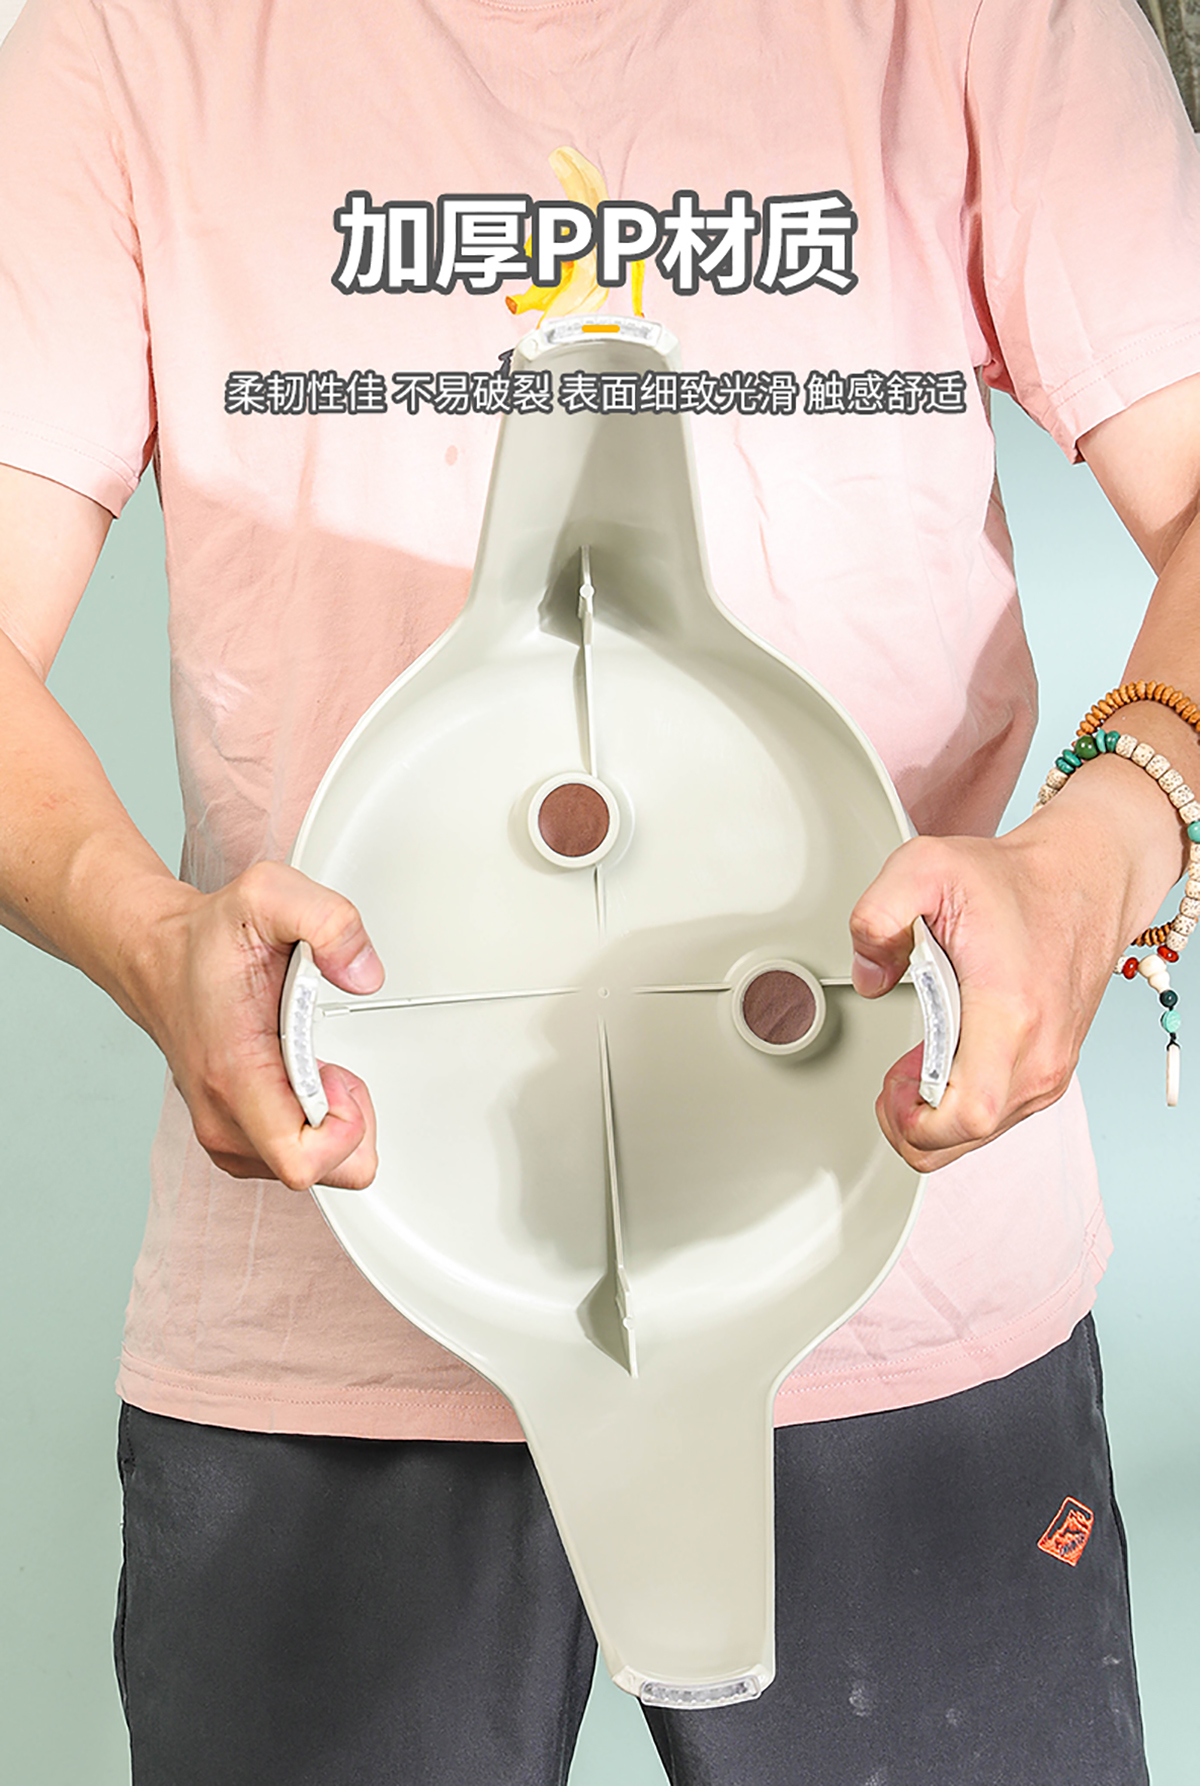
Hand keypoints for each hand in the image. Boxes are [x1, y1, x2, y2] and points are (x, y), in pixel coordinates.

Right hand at [134, 861, 383, 1191]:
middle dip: (348, 1123)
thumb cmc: (207, 940)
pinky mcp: (230, 1137)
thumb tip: (366, 974)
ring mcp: (225, 1133)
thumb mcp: (272, 896)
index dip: (345, 1127)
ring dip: (331, 1123)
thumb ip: (331, 921)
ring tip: (312, 1064)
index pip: (302, 1161)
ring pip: (310, 1171)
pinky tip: (301, 1077)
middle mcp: (225, 1118)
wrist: (156, 956)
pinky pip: (294, 1160)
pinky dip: (313, 1127)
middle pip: (318, 1174)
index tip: (339, 1073)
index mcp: (237, 1075)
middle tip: (332, 1067)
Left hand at [849, 762, 1181, 1171]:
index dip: (914, 1119)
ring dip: (933, 1114)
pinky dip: (958, 1105)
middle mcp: (1040, 1055)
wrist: (1081, 882)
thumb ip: (877, 914)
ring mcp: (1049, 1071)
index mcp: (1010, 1014)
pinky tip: (942, 1063)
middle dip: (910, 1122)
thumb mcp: (925, 867)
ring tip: (915, 1066)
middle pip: (963, 1139)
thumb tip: (867, 976)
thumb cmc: (1012, 884)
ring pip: (977, 1138)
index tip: (891, 1084)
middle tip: (895, 1077)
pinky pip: (995, 1119)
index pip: (968, 1114)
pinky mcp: (1050, 1074)